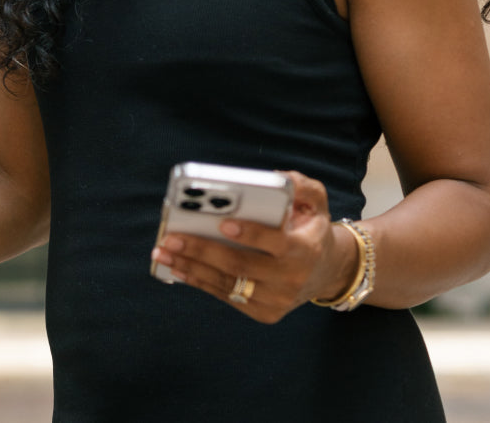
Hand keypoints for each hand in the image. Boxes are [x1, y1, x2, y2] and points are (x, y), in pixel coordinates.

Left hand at [150, 171, 356, 322]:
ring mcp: (276, 300)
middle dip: (202, 250)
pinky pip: (227, 297)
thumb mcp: (315, 200)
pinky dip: (200, 282)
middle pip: (241, 265)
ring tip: (164, 252)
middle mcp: (291, 279)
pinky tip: (178, 267)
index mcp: (304, 249)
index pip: (275, 243)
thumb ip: (300, 184)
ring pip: (228, 284)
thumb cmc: (310, 227)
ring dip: (191, 267)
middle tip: (171, 237)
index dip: (250, 233)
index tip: (222, 223)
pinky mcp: (264, 313)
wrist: (325, 271)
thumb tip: (274, 176)